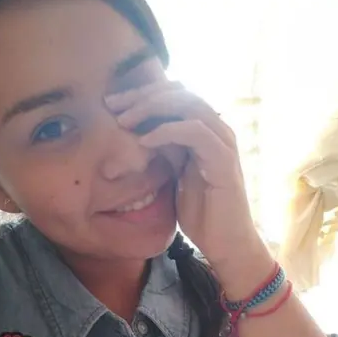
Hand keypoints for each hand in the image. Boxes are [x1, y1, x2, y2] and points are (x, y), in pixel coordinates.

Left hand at [105, 80, 265, 276]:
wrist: (226, 244)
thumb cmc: (202, 214)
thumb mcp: (176, 177)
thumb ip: (166, 152)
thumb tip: (140, 132)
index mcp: (206, 132)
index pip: (174, 96)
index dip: (142, 94)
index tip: (112, 103)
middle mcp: (217, 131)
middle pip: (179, 92)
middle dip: (142, 95)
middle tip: (112, 104)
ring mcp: (223, 143)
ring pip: (188, 105)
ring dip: (152, 108)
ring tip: (124, 120)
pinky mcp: (224, 160)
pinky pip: (194, 132)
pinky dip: (167, 131)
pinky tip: (144, 140)